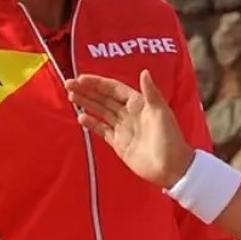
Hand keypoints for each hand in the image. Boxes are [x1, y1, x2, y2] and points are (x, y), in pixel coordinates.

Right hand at [65, 70, 194, 188]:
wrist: (171, 168)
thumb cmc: (170, 138)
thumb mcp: (162, 113)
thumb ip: (151, 93)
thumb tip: (144, 71)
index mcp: (139, 103)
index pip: (114, 89)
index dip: (98, 83)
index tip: (82, 78)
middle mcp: (129, 113)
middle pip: (104, 98)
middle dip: (87, 91)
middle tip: (69, 84)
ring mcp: (123, 128)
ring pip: (101, 112)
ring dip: (86, 103)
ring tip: (71, 96)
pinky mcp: (119, 143)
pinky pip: (102, 129)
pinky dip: (92, 123)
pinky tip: (80, 117)